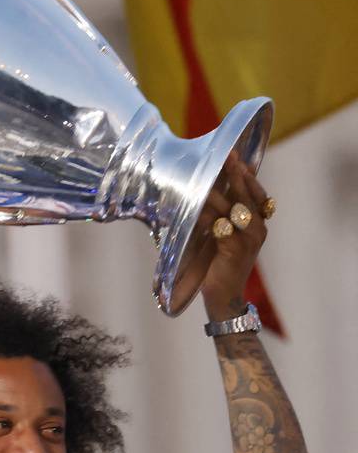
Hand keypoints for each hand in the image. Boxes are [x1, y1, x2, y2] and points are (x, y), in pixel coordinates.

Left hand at [187, 150, 272, 321]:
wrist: (224, 296)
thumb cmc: (220, 264)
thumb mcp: (225, 237)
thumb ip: (221, 217)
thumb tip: (204, 193)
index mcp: (258, 224)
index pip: (256, 194)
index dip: (247, 176)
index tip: (237, 156)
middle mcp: (258, 229)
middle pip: (247, 196)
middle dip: (237, 175)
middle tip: (228, 156)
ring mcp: (248, 240)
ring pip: (235, 210)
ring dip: (219, 193)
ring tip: (207, 178)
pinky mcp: (234, 250)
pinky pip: (220, 228)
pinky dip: (206, 217)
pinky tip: (194, 208)